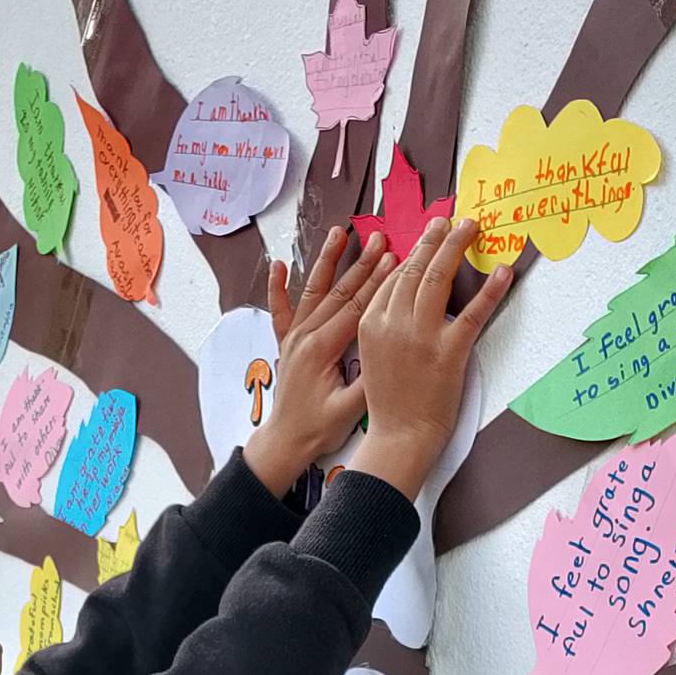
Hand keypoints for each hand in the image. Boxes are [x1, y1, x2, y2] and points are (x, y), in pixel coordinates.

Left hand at [242, 228, 394, 495]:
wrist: (284, 441)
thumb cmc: (318, 429)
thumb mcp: (349, 410)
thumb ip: (367, 383)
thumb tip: (389, 353)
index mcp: (322, 350)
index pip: (355, 309)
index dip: (377, 283)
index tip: (397, 259)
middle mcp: (304, 337)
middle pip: (338, 293)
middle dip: (362, 264)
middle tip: (381, 239)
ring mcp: (292, 337)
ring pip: (313, 291)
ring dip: (329, 261)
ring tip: (340, 233)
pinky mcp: (285, 342)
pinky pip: (280, 310)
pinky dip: (277, 286)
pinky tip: (279, 264)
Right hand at [348, 219, 511, 502]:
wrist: (399, 438)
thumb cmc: (388, 403)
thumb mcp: (373, 357)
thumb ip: (385, 325)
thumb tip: (405, 300)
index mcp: (371, 323)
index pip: (393, 277)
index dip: (412, 252)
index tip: (425, 236)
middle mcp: (393, 324)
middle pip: (414, 270)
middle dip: (433, 239)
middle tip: (449, 219)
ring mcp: (421, 336)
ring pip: (438, 279)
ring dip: (456, 248)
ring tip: (470, 227)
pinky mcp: (449, 352)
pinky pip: (473, 313)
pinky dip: (491, 290)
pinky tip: (503, 272)